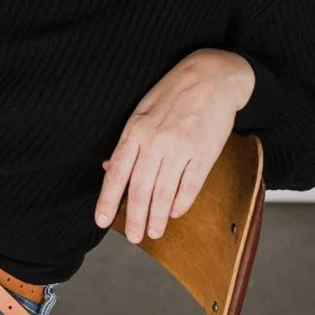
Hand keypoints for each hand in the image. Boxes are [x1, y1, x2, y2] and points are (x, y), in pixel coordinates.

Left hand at [94, 48, 255, 242]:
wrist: (212, 76)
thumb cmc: (173, 93)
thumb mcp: (142, 111)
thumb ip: (128, 142)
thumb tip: (108, 168)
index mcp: (135, 130)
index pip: (116, 173)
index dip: (108, 200)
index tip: (102, 221)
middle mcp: (155, 141)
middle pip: (140, 189)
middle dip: (136, 217)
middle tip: (135, 237)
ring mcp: (181, 148)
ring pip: (164, 193)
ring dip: (158, 217)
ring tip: (155, 232)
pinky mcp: (204, 153)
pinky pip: (189, 187)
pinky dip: (181, 204)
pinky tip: (175, 213)